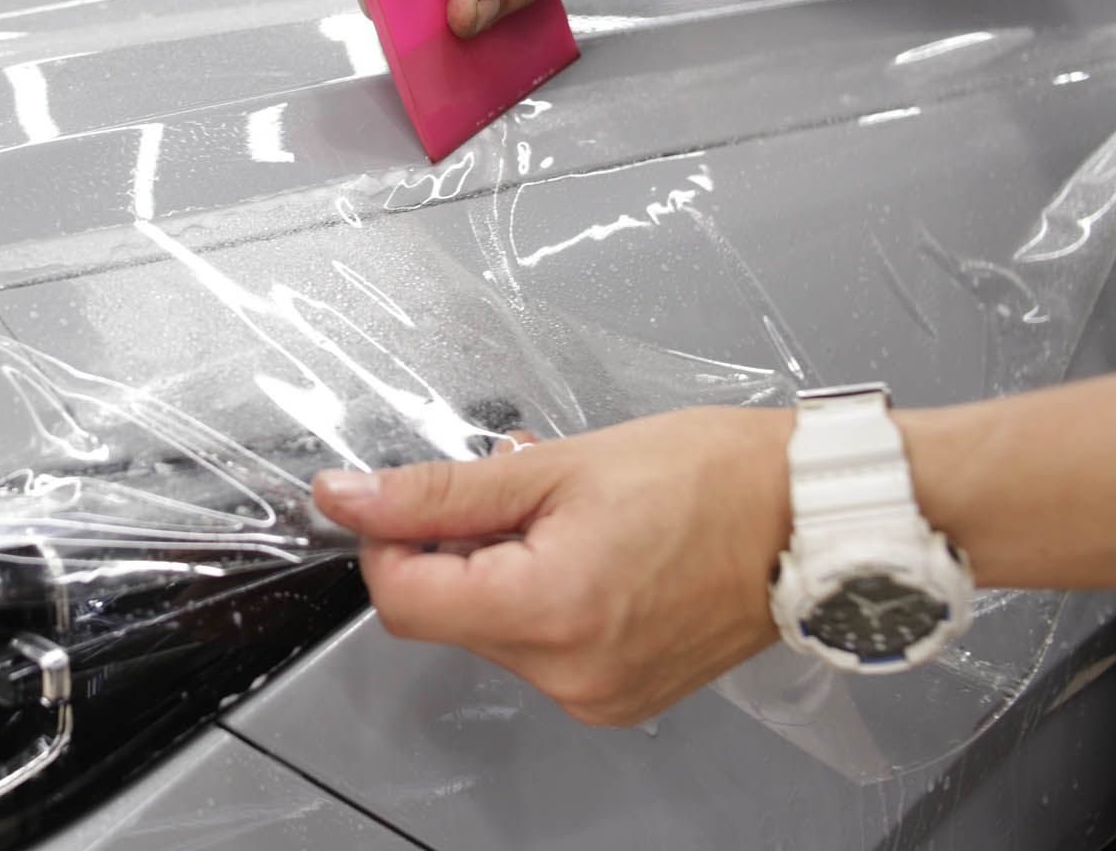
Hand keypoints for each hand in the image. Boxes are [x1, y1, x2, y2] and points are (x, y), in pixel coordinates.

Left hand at [312, 406, 794, 725]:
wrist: (811, 516)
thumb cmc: (710, 476)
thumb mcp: (554, 464)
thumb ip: (435, 491)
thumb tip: (347, 498)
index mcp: (549, 611)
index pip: (401, 598)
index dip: (390, 538)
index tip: (411, 497)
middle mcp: (569, 673)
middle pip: (445, 614)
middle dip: (456, 549)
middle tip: (519, 494)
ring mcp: (597, 695)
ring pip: (490, 630)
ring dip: (501, 570)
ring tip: (569, 520)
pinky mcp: (619, 696)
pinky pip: (540, 649)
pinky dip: (542, 598)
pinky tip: (591, 554)